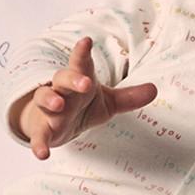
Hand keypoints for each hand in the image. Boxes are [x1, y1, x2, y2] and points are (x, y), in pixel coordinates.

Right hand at [17, 36, 157, 159]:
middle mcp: (62, 91)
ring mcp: (50, 109)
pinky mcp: (43, 129)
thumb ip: (129, 97)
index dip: (82, 53)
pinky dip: (39, 143)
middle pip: (63, 79)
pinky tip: (42, 153)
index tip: (86, 41)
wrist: (53, 123)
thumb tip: (154, 89)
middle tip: (85, 83)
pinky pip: (39, 135)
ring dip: (49, 100)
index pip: (81, 64)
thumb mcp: (108, 102)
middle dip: (72, 80)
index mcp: (80, 80)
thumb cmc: (80, 106)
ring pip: (44, 99)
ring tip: (58, 105)